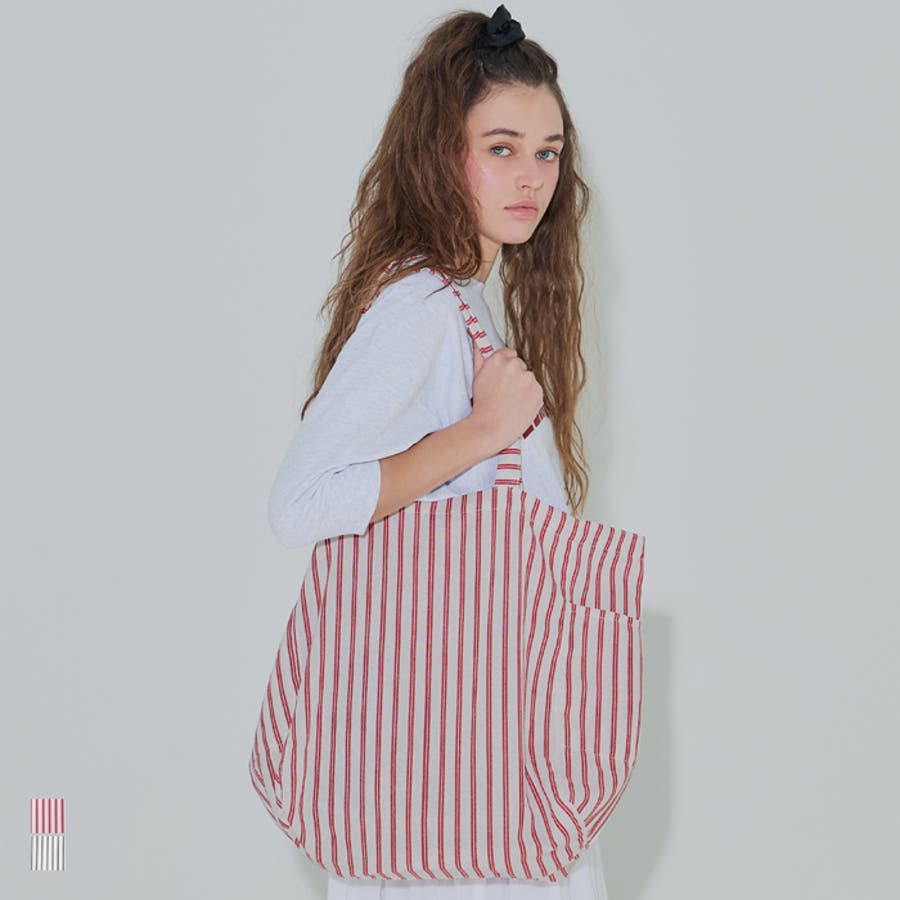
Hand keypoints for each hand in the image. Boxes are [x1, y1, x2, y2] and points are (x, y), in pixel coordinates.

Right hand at [470, 335, 542, 453]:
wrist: (490, 428)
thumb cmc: (482, 405)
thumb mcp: (477, 376)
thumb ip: (479, 355)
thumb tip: (477, 339)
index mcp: (499, 359)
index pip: (510, 354)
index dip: (506, 368)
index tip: (502, 379)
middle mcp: (515, 365)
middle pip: (520, 366)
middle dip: (515, 377)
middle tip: (505, 393)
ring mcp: (528, 379)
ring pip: (529, 379)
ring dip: (524, 388)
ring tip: (511, 402)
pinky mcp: (538, 392)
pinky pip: (536, 391)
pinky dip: (531, 398)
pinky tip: (519, 406)